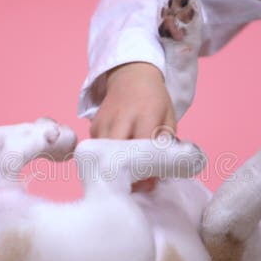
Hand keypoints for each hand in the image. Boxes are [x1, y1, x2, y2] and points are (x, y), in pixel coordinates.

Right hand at [90, 62, 176, 191]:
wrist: (131, 75)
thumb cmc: (155, 101)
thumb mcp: (168, 119)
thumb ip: (164, 146)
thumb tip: (158, 177)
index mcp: (145, 115)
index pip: (142, 148)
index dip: (145, 170)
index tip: (150, 183)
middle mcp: (121, 118)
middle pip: (117, 154)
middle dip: (125, 174)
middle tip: (134, 185)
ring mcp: (104, 121)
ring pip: (104, 154)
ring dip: (114, 167)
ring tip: (125, 175)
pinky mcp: (93, 125)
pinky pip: (97, 149)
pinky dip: (105, 157)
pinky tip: (115, 157)